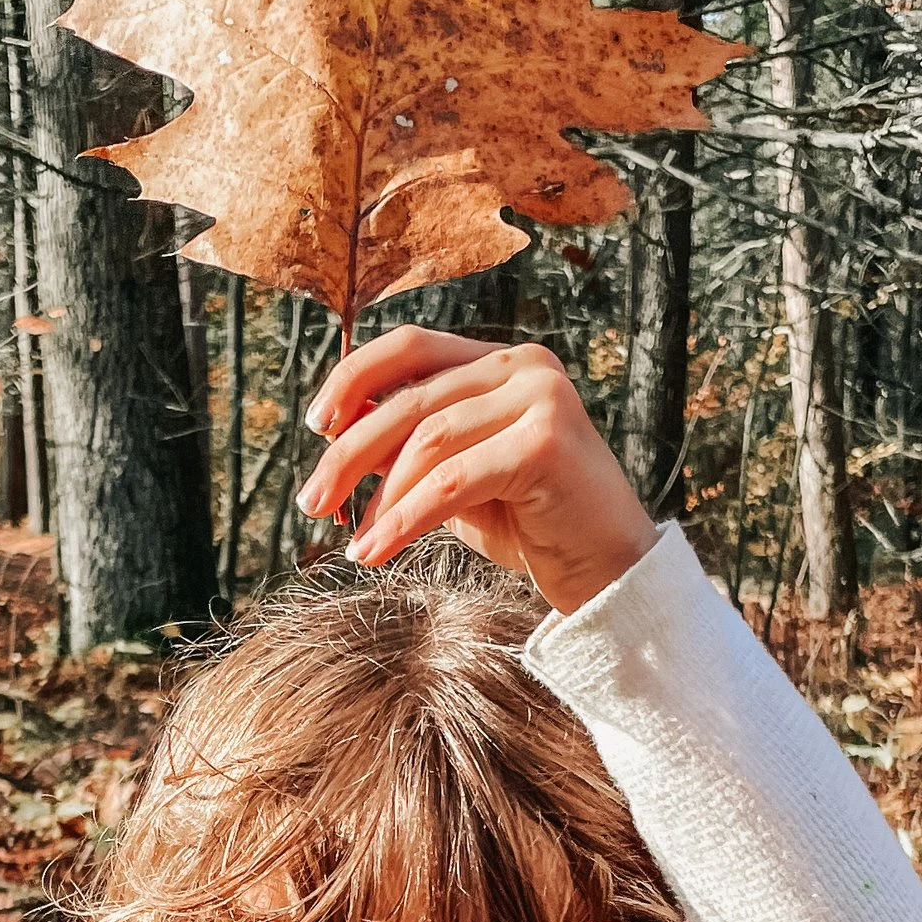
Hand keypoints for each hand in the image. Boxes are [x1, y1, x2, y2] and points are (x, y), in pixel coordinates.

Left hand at [295, 328, 657, 615]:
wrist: (608, 574)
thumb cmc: (531, 528)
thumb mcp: (455, 481)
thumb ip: (407, 450)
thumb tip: (335, 437)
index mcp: (502, 362)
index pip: (411, 346)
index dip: (354, 378)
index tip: (316, 424)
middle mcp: (524, 365)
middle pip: (411, 399)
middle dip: (349, 454)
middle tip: (312, 502)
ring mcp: (541, 396)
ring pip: (428, 441)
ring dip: (379, 496)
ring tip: (353, 540)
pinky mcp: (547, 440)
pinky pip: (452, 480)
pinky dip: (405, 518)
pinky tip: (376, 549)